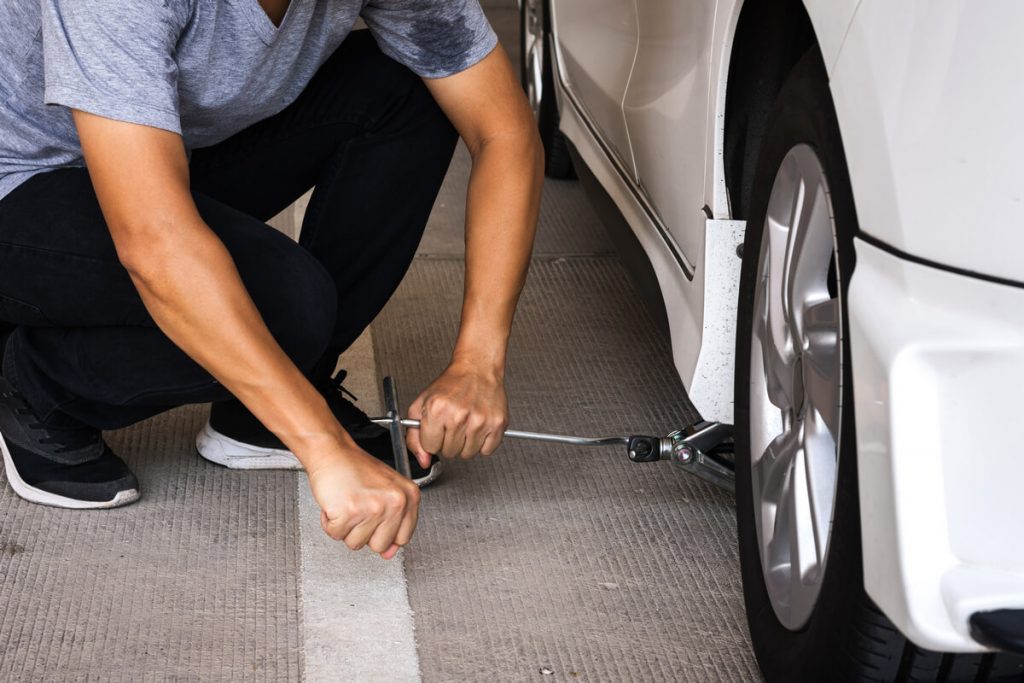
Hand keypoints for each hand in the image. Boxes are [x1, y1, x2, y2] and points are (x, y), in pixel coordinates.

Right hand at [303, 438, 420, 558]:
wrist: (333, 452)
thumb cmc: (356, 468)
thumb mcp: (385, 491)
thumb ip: (393, 522)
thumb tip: (389, 553)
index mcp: (409, 496)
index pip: (403, 537)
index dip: (385, 533)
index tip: (376, 521)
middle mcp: (395, 502)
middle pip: (380, 545)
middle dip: (364, 532)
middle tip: (359, 508)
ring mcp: (373, 508)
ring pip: (356, 543)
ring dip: (346, 527)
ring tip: (347, 503)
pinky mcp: (350, 511)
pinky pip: (336, 534)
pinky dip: (330, 522)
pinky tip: (336, 504)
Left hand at [406, 362, 508, 464]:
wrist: (477, 368)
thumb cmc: (451, 385)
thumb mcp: (421, 405)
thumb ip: (414, 436)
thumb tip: (424, 461)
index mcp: (437, 410)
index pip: (430, 447)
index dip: (433, 439)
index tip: (438, 428)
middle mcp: (459, 415)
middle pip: (449, 452)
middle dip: (449, 441)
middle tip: (453, 423)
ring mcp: (480, 421)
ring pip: (468, 454)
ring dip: (466, 443)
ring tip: (466, 424)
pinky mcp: (497, 424)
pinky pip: (487, 451)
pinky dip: (483, 443)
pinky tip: (478, 426)